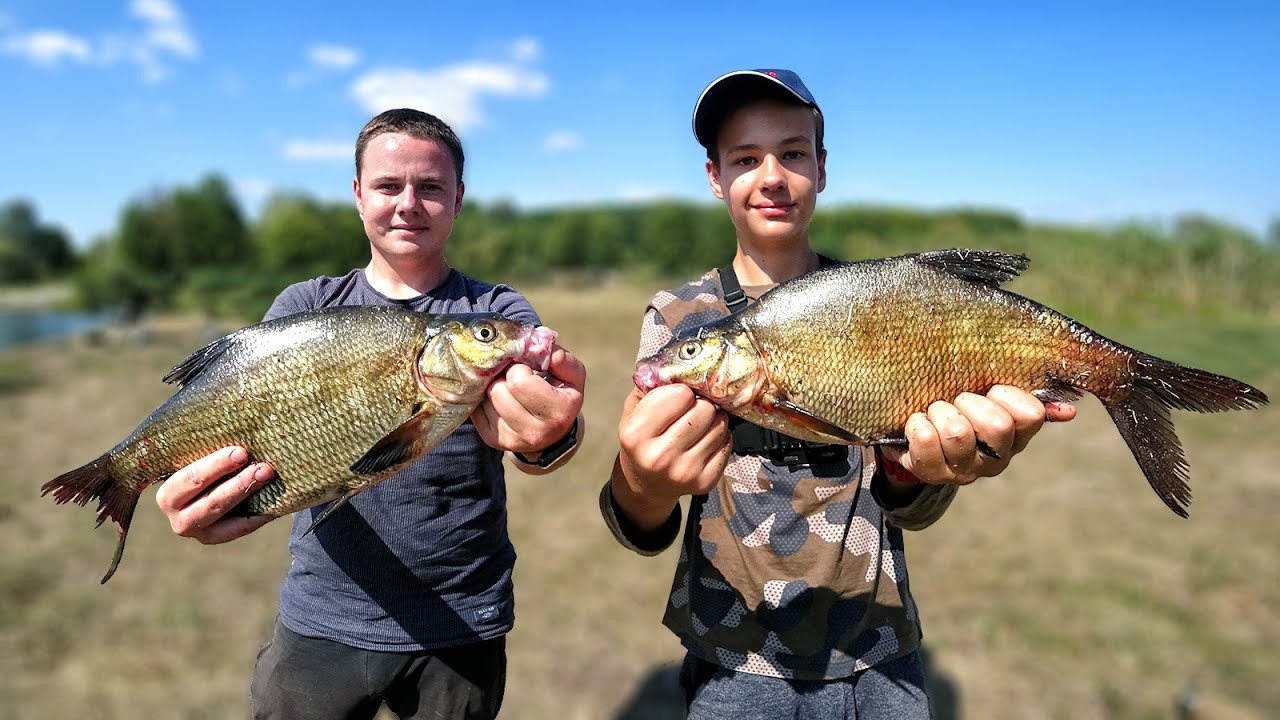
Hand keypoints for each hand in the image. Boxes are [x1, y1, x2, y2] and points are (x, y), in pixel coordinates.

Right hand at [154, 446, 277, 543]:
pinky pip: (240, 528)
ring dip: (248, 494)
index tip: (242, 452)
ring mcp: (198, 531)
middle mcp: (178, 516)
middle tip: (263, 467)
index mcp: (168, 492)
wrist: (211, 485)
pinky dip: (258, 514)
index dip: (216, 466)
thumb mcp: (201, 455)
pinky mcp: (216, 537)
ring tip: (268, 475)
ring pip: (224, 515)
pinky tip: (276, 501)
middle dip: (238, 483)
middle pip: (210, 501)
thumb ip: (209, 443)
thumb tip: (233, 416)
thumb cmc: (207, 464)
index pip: (191, 479)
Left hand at [471, 345, 585, 453]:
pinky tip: (500, 399)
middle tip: (514, 377)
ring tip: (508, 388)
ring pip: (485, 398)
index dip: (520, 368)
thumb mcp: (572, 376)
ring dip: (494, 387)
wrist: (553, 433)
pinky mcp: (494, 441)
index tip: (527, 370)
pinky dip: (485, 400)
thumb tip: (537, 346)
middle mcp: (536, 432)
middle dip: (504, 377)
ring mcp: (512, 440)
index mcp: (558, 412)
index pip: (519, 380)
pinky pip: (476, 410)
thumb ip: (561, 359)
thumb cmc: (560, 395)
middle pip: (497, 390)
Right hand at [612, 384, 731, 529]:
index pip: (680, 394)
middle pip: (704, 409)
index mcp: (635, 434)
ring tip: (698, 425)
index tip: (678, 397)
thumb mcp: (633, 411)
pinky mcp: (705, 481)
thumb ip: (650, 386)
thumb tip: (680, 362)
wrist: (645, 483)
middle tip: (692, 410)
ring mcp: (684, 472)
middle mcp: (659, 457)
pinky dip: (720, 438)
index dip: (682, 391)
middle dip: (701, 404)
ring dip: (713, 420)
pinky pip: (728, 444)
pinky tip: (705, 442)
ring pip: (720, 425)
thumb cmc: (641, 439)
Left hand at [881, 385, 1075, 484]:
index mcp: (1017, 435)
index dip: (1007, 396)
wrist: (916, 432)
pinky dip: (918, 422)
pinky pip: (926, 439)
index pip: (1031, 415)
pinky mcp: (933, 474)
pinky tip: (918, 423)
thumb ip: (1024, 398)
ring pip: (959, 432)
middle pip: (997, 425)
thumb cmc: (959, 407)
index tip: (990, 389)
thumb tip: (1069, 412)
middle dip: (969, 402)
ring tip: (935, 412)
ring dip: (941, 411)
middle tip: (957, 401)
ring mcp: (965, 471)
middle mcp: (996, 459)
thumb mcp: (990, 398)